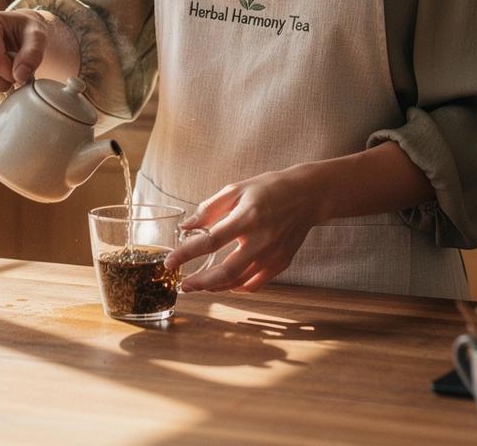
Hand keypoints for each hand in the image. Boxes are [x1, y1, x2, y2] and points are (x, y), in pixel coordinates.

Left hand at [163, 166, 323, 293]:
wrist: (306, 195)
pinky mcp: (282, 263)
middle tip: (184, 285)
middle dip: (201, 283)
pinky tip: (226, 283)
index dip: (186, 253)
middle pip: (226, 271)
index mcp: (246, 217)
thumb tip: (186, 227)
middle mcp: (261, 239)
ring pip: (240, 282)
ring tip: (200, 286)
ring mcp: (273, 254)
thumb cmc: (268, 188)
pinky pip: (256, 284)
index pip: (210, 241)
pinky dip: (238, 287)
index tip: (169, 262)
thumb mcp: (236, 189)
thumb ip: (210, 209)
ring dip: (216, 288)